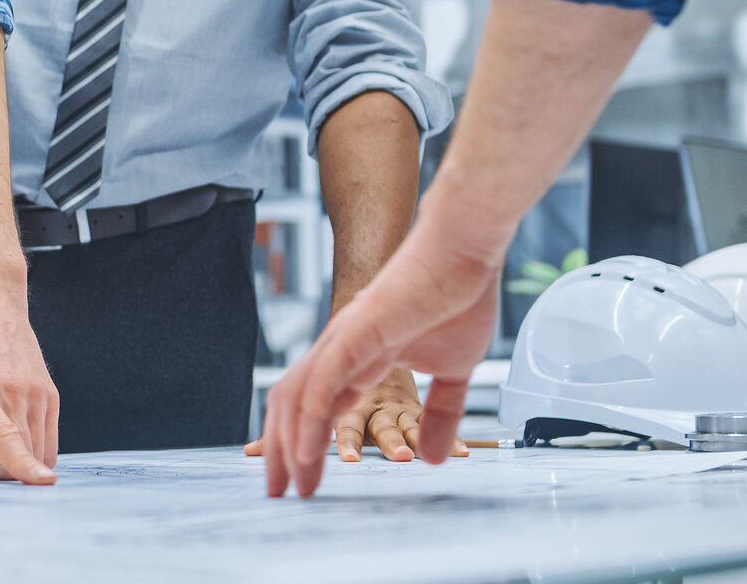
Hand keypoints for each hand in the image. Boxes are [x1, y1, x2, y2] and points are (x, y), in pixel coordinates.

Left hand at [0, 268, 58, 484]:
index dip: (23, 466)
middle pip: (19, 456)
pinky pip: (46, 438)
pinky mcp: (49, 391)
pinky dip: (25, 450)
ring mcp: (37, 391)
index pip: (7, 438)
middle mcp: (14, 391)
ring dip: (8, 462)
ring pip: (36, 451)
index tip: (42, 485)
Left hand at [263, 217, 498, 497]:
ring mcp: (344, 341)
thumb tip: (433, 459)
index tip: (302, 482)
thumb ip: (440, 414)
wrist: (465, 252)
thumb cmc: (459, 299)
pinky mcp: (355, 333)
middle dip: (282, 451)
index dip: (303, 443)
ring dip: (289, 445)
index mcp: (358, 360)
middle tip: (282, 493)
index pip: (316, 406)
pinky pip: (320, 384)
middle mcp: (340, 351)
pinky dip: (309, 420)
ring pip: (297, 398)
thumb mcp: (453, 374)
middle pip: (292, 405)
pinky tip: (305, 452)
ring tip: (291, 484)